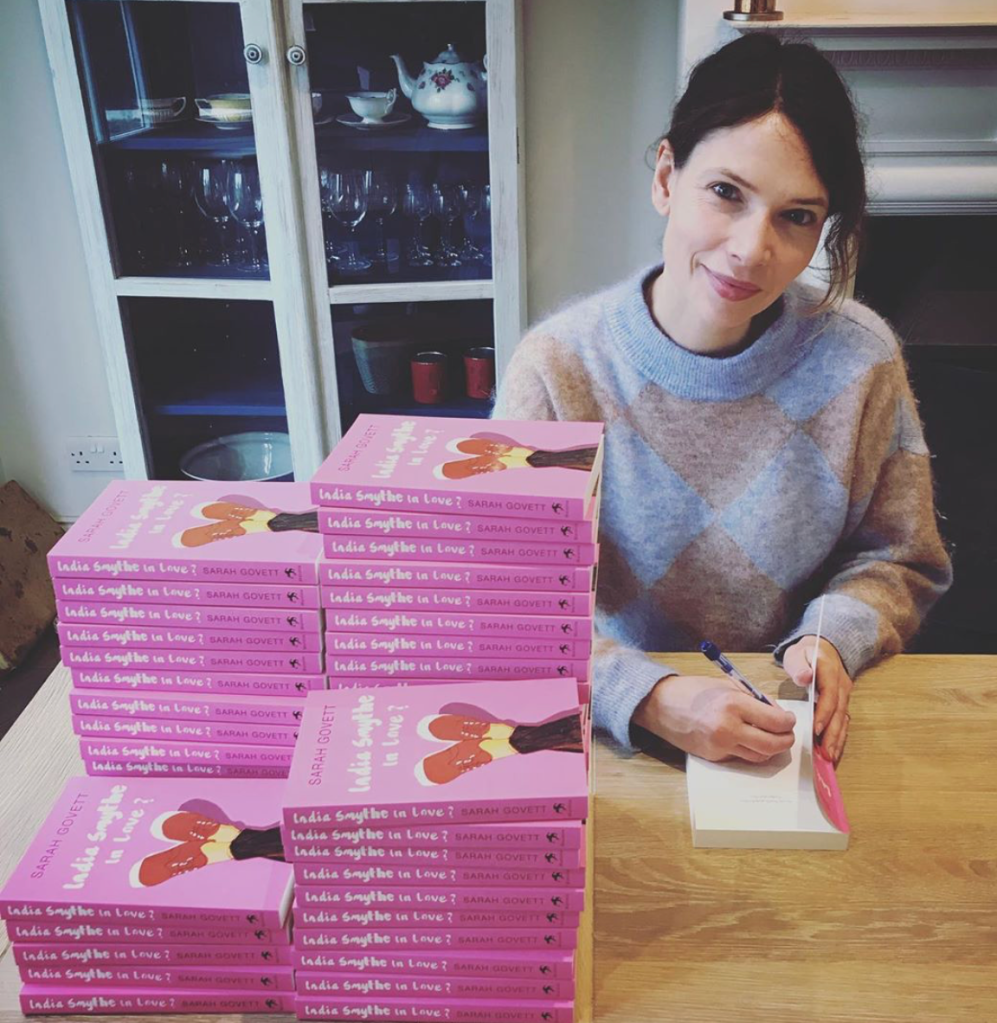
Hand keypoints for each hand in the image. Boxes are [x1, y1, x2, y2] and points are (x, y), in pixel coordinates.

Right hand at [632, 674, 796, 763]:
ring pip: (760, 756)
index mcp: (734, 704)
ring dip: (770, 748)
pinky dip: (750, 750)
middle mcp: (729, 728)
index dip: (788, 722)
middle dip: (786, 740)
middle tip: (787, 733)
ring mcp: (721, 746)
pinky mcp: (714, 757)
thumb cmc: (693, 691)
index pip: (776, 722)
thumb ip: (754, 699)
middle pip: (773, 744)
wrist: (660, 705)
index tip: (789, 719)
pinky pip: (742, 758)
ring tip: (768, 736)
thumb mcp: (727, 685)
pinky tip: (746, 739)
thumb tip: (777, 714)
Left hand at [783, 636, 852, 762]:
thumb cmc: (805, 654)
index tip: (816, 729)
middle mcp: (842, 685)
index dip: (824, 714)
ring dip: (837, 739)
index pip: (829, 695)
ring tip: (829, 757)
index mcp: (830, 671)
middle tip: (825, 753)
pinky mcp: (842, 703)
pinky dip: (838, 736)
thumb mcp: (796, 654)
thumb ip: (798, 665)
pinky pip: (842, 721)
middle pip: (839, 712)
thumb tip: (805, 677)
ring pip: (843, 719)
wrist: (822, 649)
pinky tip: (832, 750)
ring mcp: (844, 695)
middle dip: (832, 734)